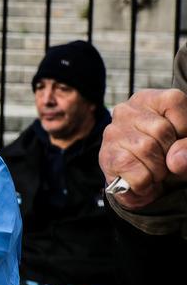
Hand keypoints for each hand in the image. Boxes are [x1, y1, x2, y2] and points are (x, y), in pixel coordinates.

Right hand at [99, 88, 186, 209]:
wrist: (147, 184)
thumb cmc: (170, 157)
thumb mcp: (186, 147)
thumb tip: (175, 160)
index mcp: (151, 100)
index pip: (174, 102)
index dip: (184, 127)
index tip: (180, 140)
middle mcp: (127, 111)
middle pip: (161, 129)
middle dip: (170, 153)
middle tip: (166, 160)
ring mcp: (113, 132)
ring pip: (146, 150)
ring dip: (158, 170)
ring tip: (154, 171)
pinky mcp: (106, 156)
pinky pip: (135, 172)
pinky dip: (145, 184)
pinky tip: (143, 181)